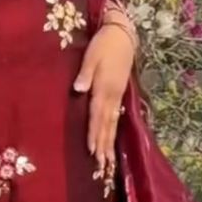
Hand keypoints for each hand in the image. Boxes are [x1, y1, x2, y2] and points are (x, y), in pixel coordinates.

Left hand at [73, 25, 134, 170]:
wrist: (123, 35)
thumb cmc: (103, 44)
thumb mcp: (91, 56)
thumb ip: (84, 74)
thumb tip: (78, 90)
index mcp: (104, 88)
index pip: (97, 115)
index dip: (94, 133)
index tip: (92, 151)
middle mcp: (113, 95)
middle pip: (107, 125)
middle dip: (104, 146)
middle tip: (102, 166)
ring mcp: (118, 95)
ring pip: (113, 123)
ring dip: (110, 142)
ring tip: (108, 160)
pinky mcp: (119, 92)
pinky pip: (116, 116)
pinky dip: (113, 130)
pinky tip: (112, 140)